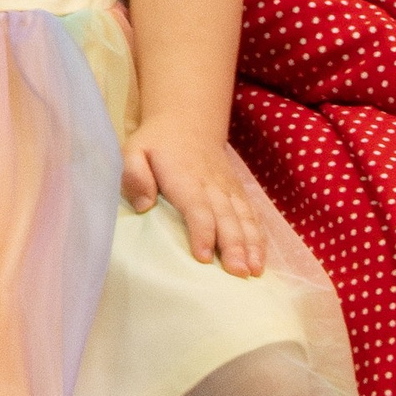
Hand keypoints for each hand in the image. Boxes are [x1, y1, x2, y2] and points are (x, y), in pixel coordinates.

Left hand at [121, 120, 271, 274]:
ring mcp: (228, 189)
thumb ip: (134, 175)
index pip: (197, 208)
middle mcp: (212, 185)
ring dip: (251, 245)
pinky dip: (259, 237)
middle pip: (226, 218)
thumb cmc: (156, 143)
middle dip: (233, 246)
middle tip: (238, 273)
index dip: (202, 232)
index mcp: (185, 178)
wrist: (187, 122)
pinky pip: (251, 215)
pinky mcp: (237, 193)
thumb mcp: (134, 150)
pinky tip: (261, 259)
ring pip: (243, 218)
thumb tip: (144, 206)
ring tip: (254, 271)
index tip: (204, 258)